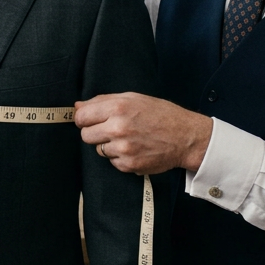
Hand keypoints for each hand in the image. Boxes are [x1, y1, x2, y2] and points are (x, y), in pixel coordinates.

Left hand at [75, 93, 212, 174]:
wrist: (186, 137)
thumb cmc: (161, 114)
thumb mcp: (134, 98)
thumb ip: (103, 101)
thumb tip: (78, 106)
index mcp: (118, 108)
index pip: (81, 117)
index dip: (83, 119)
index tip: (88, 120)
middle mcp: (118, 128)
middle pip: (85, 135)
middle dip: (94, 132)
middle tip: (110, 129)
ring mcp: (123, 149)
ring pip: (98, 150)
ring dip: (108, 145)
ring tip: (128, 139)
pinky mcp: (128, 165)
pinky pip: (112, 162)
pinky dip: (120, 157)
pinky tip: (135, 149)